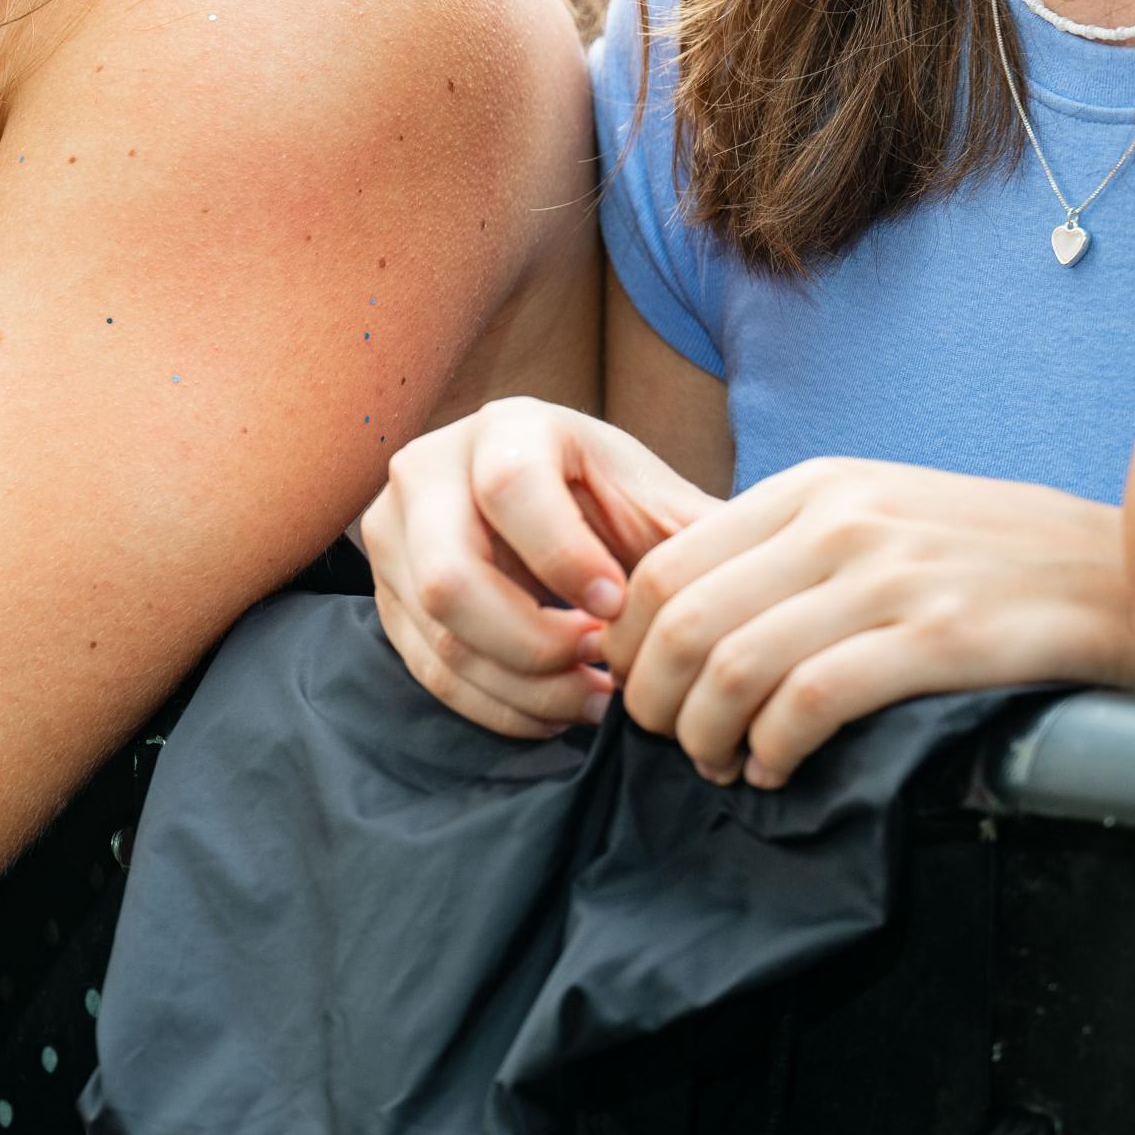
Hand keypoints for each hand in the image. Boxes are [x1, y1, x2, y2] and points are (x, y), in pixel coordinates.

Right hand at [360, 397, 710, 736]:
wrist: (553, 511)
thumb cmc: (616, 505)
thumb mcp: (659, 502)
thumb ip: (699, 536)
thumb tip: (749, 575)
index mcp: (507, 427)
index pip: (511, 490)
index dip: (565, 559)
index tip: (617, 607)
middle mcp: (430, 467)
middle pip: (450, 578)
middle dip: (536, 644)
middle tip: (601, 666)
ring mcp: (394, 532)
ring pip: (439, 636)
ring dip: (524, 687)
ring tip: (592, 696)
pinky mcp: (385, 593)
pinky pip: (429, 671)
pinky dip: (498, 706)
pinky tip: (555, 707)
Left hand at [602, 457, 1134, 788]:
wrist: (1126, 570)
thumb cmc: (989, 557)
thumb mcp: (878, 516)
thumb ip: (789, 551)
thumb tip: (688, 617)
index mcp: (813, 488)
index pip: (668, 565)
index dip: (629, 643)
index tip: (636, 690)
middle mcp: (841, 521)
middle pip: (683, 620)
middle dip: (654, 699)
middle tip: (669, 741)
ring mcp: (890, 577)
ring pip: (735, 665)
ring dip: (706, 735)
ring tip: (721, 765)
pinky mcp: (941, 638)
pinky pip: (811, 703)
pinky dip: (773, 750)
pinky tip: (778, 771)